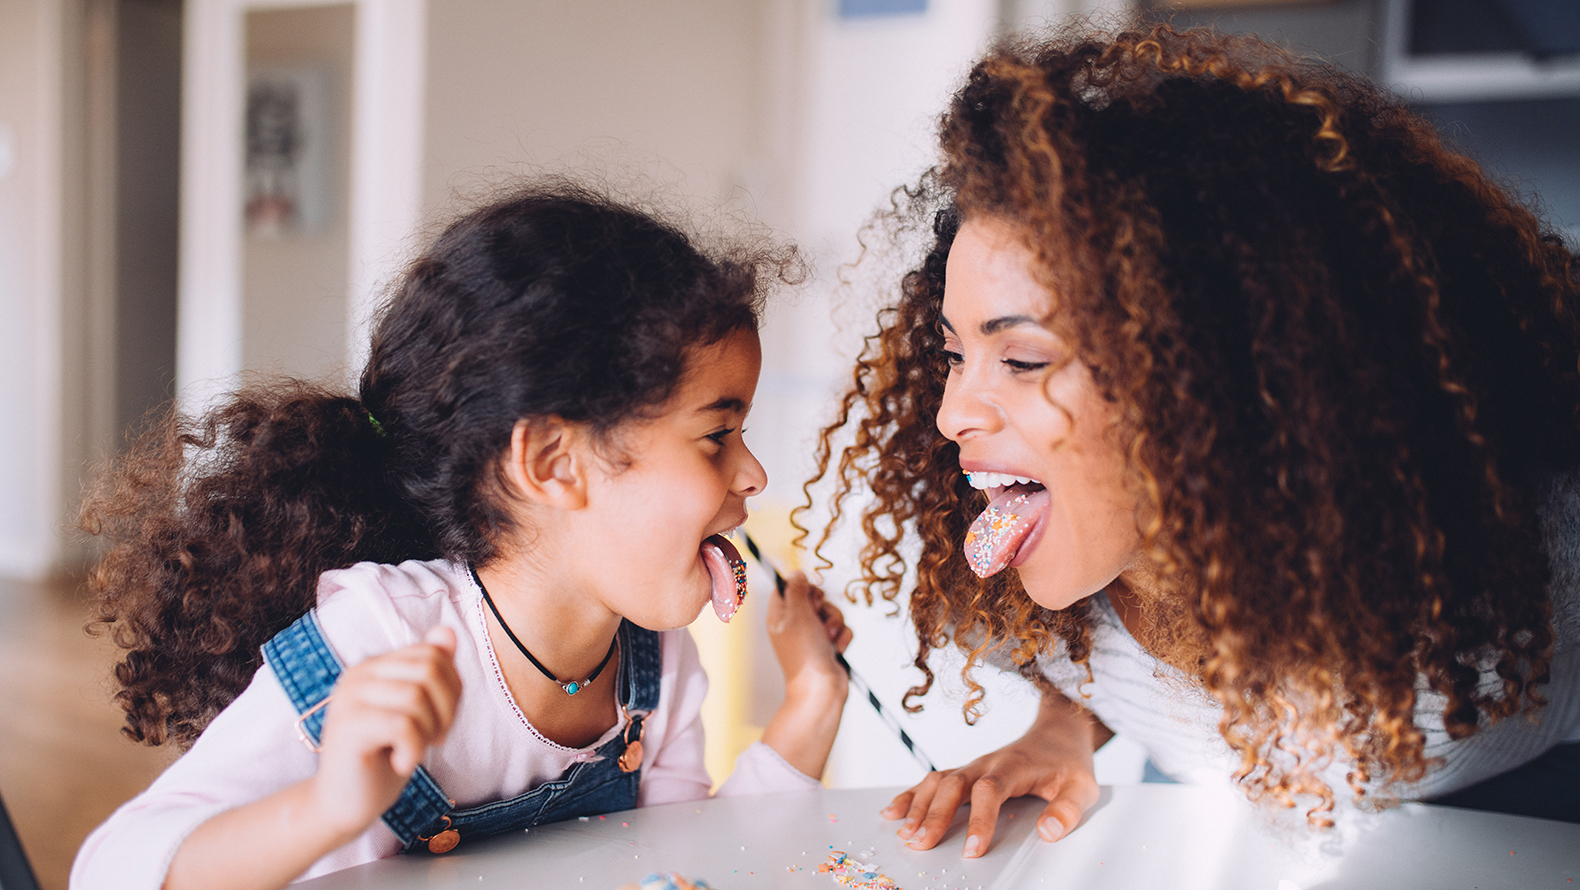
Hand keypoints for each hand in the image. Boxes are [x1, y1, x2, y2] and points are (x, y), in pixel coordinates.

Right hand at [309, 626, 462, 838]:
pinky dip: (414, 750)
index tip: (443, 722)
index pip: (433, 653)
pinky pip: (402, 725)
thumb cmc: (384, 757)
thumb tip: (447, 631)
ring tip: (414, 751)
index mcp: (376, 666)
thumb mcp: (417, 712)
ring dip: (429, 732)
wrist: (346, 803)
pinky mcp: (348, 726)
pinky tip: (403, 765)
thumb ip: (430, 673)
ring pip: (416, 697)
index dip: (453, 688)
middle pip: (429, 669)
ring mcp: (349, 698)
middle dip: (447, 709)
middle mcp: (359, 674)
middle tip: (435, 739)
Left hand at [766, 571, 851, 697]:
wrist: (821, 689)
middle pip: (813, 599)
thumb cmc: (805, 655)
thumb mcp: (798, 615)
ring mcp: (812, 636)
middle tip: (818, 616)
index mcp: (780, 617)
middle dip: (823, 606)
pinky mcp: (828, 646)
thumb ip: (797, 590)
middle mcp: (795, 625)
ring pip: (830, 613)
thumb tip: (796, 573)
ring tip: (829, 637)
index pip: (785, 590)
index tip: (809, 594)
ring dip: (835, 622)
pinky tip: (837, 648)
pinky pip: (841, 630)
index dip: (800, 587)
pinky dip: (842, 637)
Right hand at [879, 691, 1103, 857]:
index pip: (990, 790)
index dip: (979, 819)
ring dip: (918, 806)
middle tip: (922, 845)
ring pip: (937, 781)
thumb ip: (1068, 810)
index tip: (973, 849)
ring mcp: (972, 765)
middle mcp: (986, 762)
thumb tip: (1048, 832)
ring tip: (904, 834)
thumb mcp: (1083, 787)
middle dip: (935, 815)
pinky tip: (893, 812)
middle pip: (953, 785)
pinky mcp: (965, 771)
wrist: (1057, 732)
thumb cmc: (1068, 762)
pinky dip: (910, 795)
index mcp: (1014, 766)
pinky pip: (932, 780)